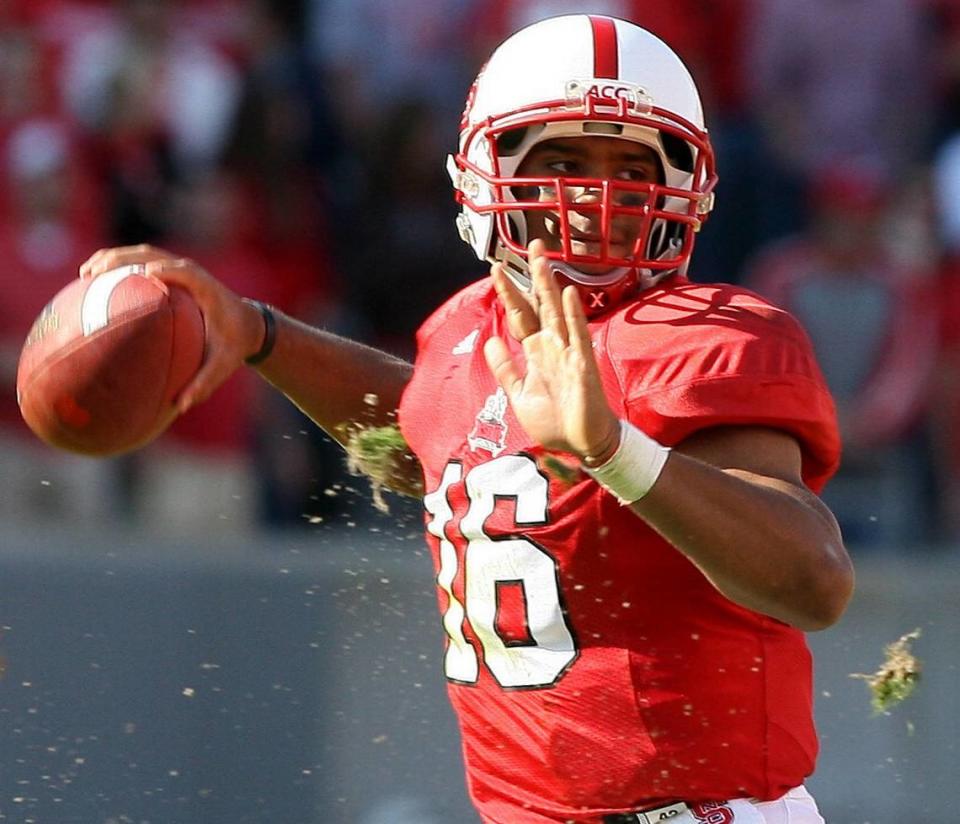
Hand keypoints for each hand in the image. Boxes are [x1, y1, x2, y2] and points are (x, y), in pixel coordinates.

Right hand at [79, 244, 264, 412]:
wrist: (247, 326)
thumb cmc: (234, 345)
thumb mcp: (224, 365)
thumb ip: (206, 383)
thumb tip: (182, 406)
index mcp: (206, 289)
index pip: (185, 272)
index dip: (166, 270)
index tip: (144, 274)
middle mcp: (192, 273)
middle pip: (154, 256)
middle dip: (123, 260)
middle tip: (93, 273)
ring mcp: (180, 270)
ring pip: (144, 254)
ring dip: (114, 258)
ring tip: (86, 273)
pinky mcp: (172, 273)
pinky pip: (142, 263)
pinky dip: (119, 267)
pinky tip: (95, 281)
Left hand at [483, 240, 620, 462]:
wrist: (582, 444)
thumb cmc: (555, 420)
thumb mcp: (519, 395)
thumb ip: (506, 368)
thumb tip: (490, 342)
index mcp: (536, 352)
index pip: (520, 315)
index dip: (509, 292)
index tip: (496, 268)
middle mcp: (552, 346)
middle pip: (541, 304)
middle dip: (535, 275)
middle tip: (533, 244)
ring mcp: (569, 352)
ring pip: (558, 312)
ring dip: (552, 286)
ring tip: (546, 259)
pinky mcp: (583, 365)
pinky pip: (577, 336)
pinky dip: (574, 315)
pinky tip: (569, 294)